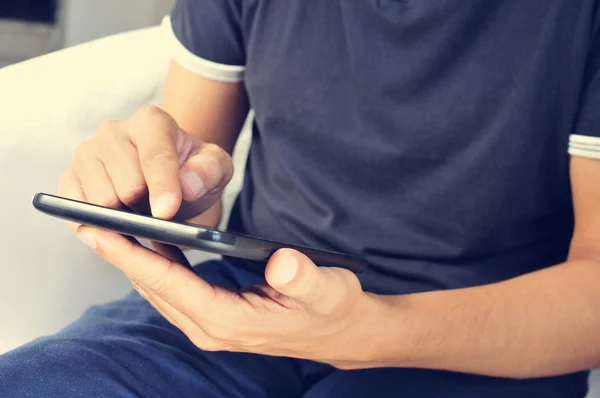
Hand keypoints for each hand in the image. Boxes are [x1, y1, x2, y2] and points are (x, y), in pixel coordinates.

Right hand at [59, 106, 233, 225]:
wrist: (173, 180)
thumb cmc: (193, 172)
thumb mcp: (216, 169)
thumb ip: (209, 171)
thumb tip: (188, 184)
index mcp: (151, 122)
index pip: (154, 155)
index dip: (162, 186)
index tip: (167, 212)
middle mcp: (113, 131)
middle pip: (126, 184)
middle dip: (147, 207)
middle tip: (162, 212)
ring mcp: (87, 153)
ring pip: (101, 200)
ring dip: (125, 218)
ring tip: (141, 212)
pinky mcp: (70, 177)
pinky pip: (75, 209)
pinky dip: (98, 226)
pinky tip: (118, 224)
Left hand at [76, 226, 387, 369]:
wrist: (339, 332)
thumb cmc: (332, 308)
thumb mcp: (327, 289)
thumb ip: (303, 277)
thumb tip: (282, 261)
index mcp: (231, 320)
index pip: (171, 285)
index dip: (135, 258)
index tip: (102, 233)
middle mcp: (212, 327)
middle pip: (154, 287)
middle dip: (121, 255)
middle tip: (89, 220)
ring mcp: (210, 324)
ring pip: (159, 288)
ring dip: (133, 259)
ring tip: (108, 226)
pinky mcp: (214, 315)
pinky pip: (174, 288)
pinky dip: (155, 264)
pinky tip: (149, 240)